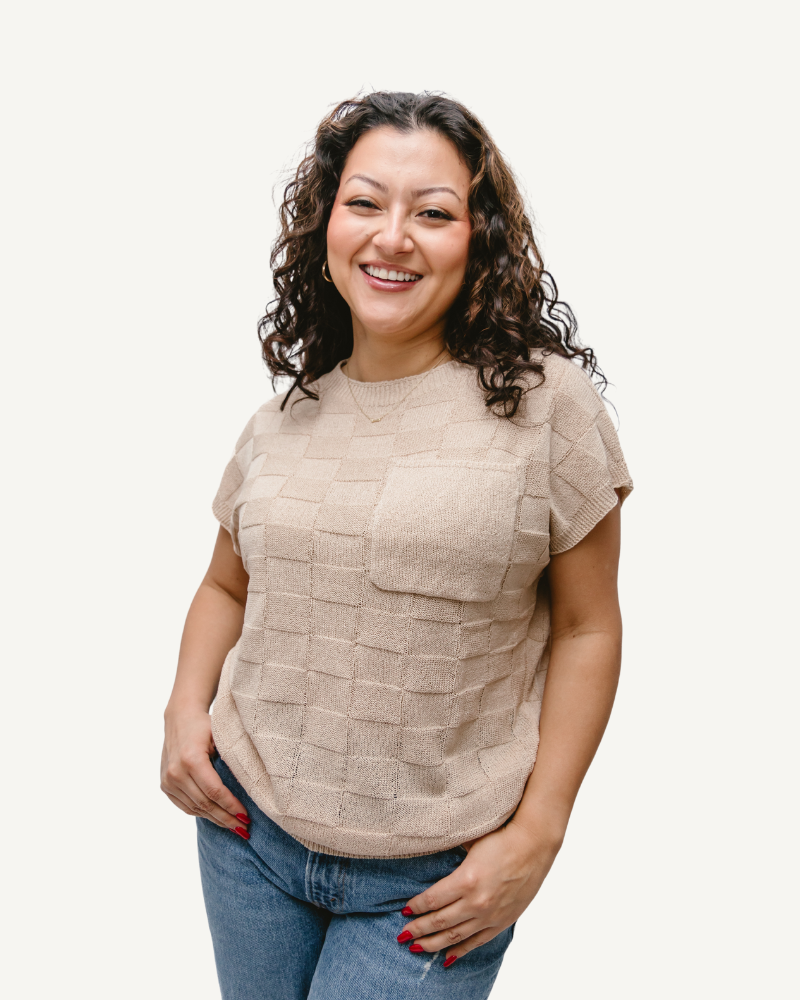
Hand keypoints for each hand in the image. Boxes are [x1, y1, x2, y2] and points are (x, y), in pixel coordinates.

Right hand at [160, 709, 250, 835]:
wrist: (179, 717)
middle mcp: (176, 772)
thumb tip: (250, 786)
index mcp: (191, 759)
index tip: (246, 817)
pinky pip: (185, 806)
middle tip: (244, 829)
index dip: (231, 806)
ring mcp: (168, 780)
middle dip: (226, 818)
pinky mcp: (165, 785)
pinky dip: (201, 813)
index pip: (214, 791)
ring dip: (215, 819)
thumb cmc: (205, 726)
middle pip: (205, 803)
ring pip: (195, 808)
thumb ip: (231, 759)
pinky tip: (216, 817)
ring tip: (233, 826)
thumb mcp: (221, 736)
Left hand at [397, 820, 561, 965]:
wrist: (534, 846)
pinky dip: (460, 950)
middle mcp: (476, 902)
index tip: (404, 911)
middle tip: (402, 935)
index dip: (416, 907)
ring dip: (433, 944)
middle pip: (439, 921)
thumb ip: (450, 855)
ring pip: (455, 936)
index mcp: (466, 880)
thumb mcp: (470, 843)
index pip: (432, 900)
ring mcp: (490, 915)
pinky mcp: (501, 922)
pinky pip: (476, 942)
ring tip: (416, 947)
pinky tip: (446, 957)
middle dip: (418, 929)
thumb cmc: (502, 839)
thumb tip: (429, 853)